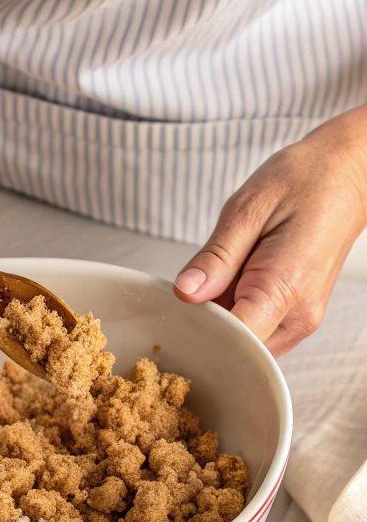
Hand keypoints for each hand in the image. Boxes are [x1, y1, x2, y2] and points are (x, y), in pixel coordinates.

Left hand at [173, 105, 366, 355]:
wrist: (347, 172)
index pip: (234, 339)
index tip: (175, 317)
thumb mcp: (247, 210)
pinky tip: (226, 290)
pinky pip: (255, 331)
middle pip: (236, 349)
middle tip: (187, 296)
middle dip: (205, 330)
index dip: (198, 332)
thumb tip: (185, 293)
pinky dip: (233, 318)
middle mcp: (299, 313)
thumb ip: (216, 258)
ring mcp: (301, 319)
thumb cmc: (304, 181)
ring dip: (219, 324)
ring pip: (244, 345)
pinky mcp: (296, 315)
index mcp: (286, 286)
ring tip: (213, 285)